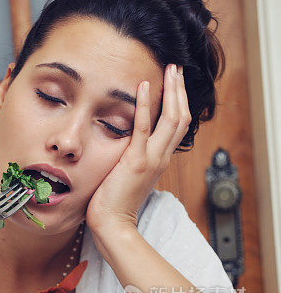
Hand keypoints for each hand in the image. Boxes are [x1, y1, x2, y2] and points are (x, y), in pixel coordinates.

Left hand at [86, 64, 190, 243]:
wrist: (112, 225)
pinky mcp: (135, 161)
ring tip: (170, 69)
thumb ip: (131, 159)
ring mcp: (151, 158)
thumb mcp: (128, 176)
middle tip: (176, 67)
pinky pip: (142, 127)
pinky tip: (143, 85)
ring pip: (171, 118)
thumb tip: (125, 146)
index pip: (177, 126)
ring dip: (172, 91)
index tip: (174, 82)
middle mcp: (161, 157)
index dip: (178, 102)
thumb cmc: (114, 204)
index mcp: (159, 160)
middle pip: (181, 117)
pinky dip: (144, 104)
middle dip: (180, 90)